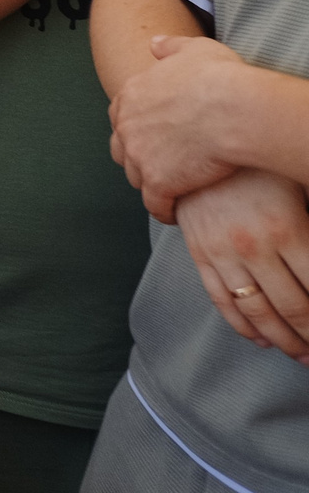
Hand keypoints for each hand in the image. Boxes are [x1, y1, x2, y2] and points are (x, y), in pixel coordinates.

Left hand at [112, 35, 252, 217]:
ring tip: (169, 188)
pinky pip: (154, 205)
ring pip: (135, 177)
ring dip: (149, 183)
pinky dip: (163, 210)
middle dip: (137, 156)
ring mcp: (138, 156)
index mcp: (132, 94)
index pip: (121, 115)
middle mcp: (127, 125)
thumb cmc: (220, 78)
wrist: (234, 110)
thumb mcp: (194, 50)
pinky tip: (175, 213)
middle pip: (122, 148)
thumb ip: (170, 48)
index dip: (137, 126)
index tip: (152, 134)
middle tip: (159, 163)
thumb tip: (154, 44)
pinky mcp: (157, 183)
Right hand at [171, 169, 308, 362]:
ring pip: (257, 311)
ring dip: (284, 339)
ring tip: (302, 356)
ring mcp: (222, 252)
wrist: (195, 136)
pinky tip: (261, 339)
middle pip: (294, 307)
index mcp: (286, 228)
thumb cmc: (258, 158)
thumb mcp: (300, 183)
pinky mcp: (199, 252)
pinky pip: (220, 299)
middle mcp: (253, 246)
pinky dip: (242, 326)